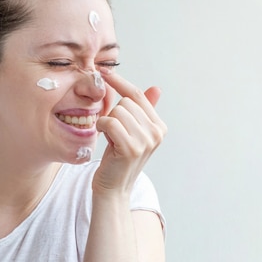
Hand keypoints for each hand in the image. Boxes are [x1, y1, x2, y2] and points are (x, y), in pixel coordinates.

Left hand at [93, 69, 166, 196]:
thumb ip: (143, 111)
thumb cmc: (118, 160)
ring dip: (107, 122)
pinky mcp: (131, 148)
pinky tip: (106, 140)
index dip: (120, 82)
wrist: (113, 189)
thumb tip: (156, 88)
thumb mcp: (133, 133)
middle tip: (113, 134)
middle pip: (126, 102)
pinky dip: (102, 128)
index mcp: (159, 126)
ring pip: (118, 111)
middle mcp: (156, 133)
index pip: (137, 95)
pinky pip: (110, 122)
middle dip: (113, 114)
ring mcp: (146, 141)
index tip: (104, 72)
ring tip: (111, 139)